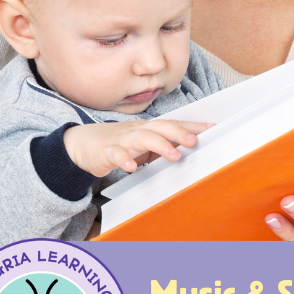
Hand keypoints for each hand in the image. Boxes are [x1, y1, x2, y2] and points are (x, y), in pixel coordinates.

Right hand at [62, 119, 212, 176]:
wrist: (81, 145)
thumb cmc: (117, 144)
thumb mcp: (142, 145)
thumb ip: (162, 147)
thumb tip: (188, 152)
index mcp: (147, 129)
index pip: (172, 124)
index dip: (191, 126)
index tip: (211, 128)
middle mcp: (137, 131)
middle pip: (160, 127)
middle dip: (179, 133)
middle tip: (195, 141)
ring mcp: (121, 140)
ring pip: (142, 138)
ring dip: (159, 145)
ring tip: (174, 155)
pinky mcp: (105, 152)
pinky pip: (115, 155)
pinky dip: (123, 160)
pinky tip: (132, 168)